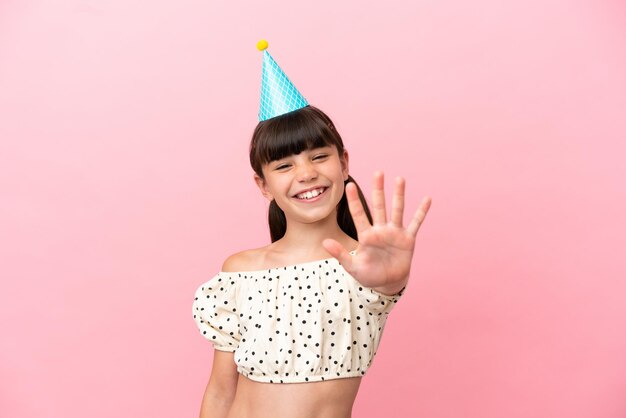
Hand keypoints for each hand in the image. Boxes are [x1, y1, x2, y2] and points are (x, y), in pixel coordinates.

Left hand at [322, 171, 431, 289]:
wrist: (387, 283)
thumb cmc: (368, 275)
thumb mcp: (352, 266)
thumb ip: (340, 254)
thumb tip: (324, 242)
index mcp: (366, 235)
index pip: (358, 214)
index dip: (353, 200)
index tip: (348, 185)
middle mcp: (380, 230)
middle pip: (379, 206)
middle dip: (378, 190)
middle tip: (378, 172)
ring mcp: (395, 233)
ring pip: (397, 209)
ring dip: (399, 195)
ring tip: (399, 179)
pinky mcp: (408, 239)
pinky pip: (415, 223)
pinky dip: (421, 212)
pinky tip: (427, 199)